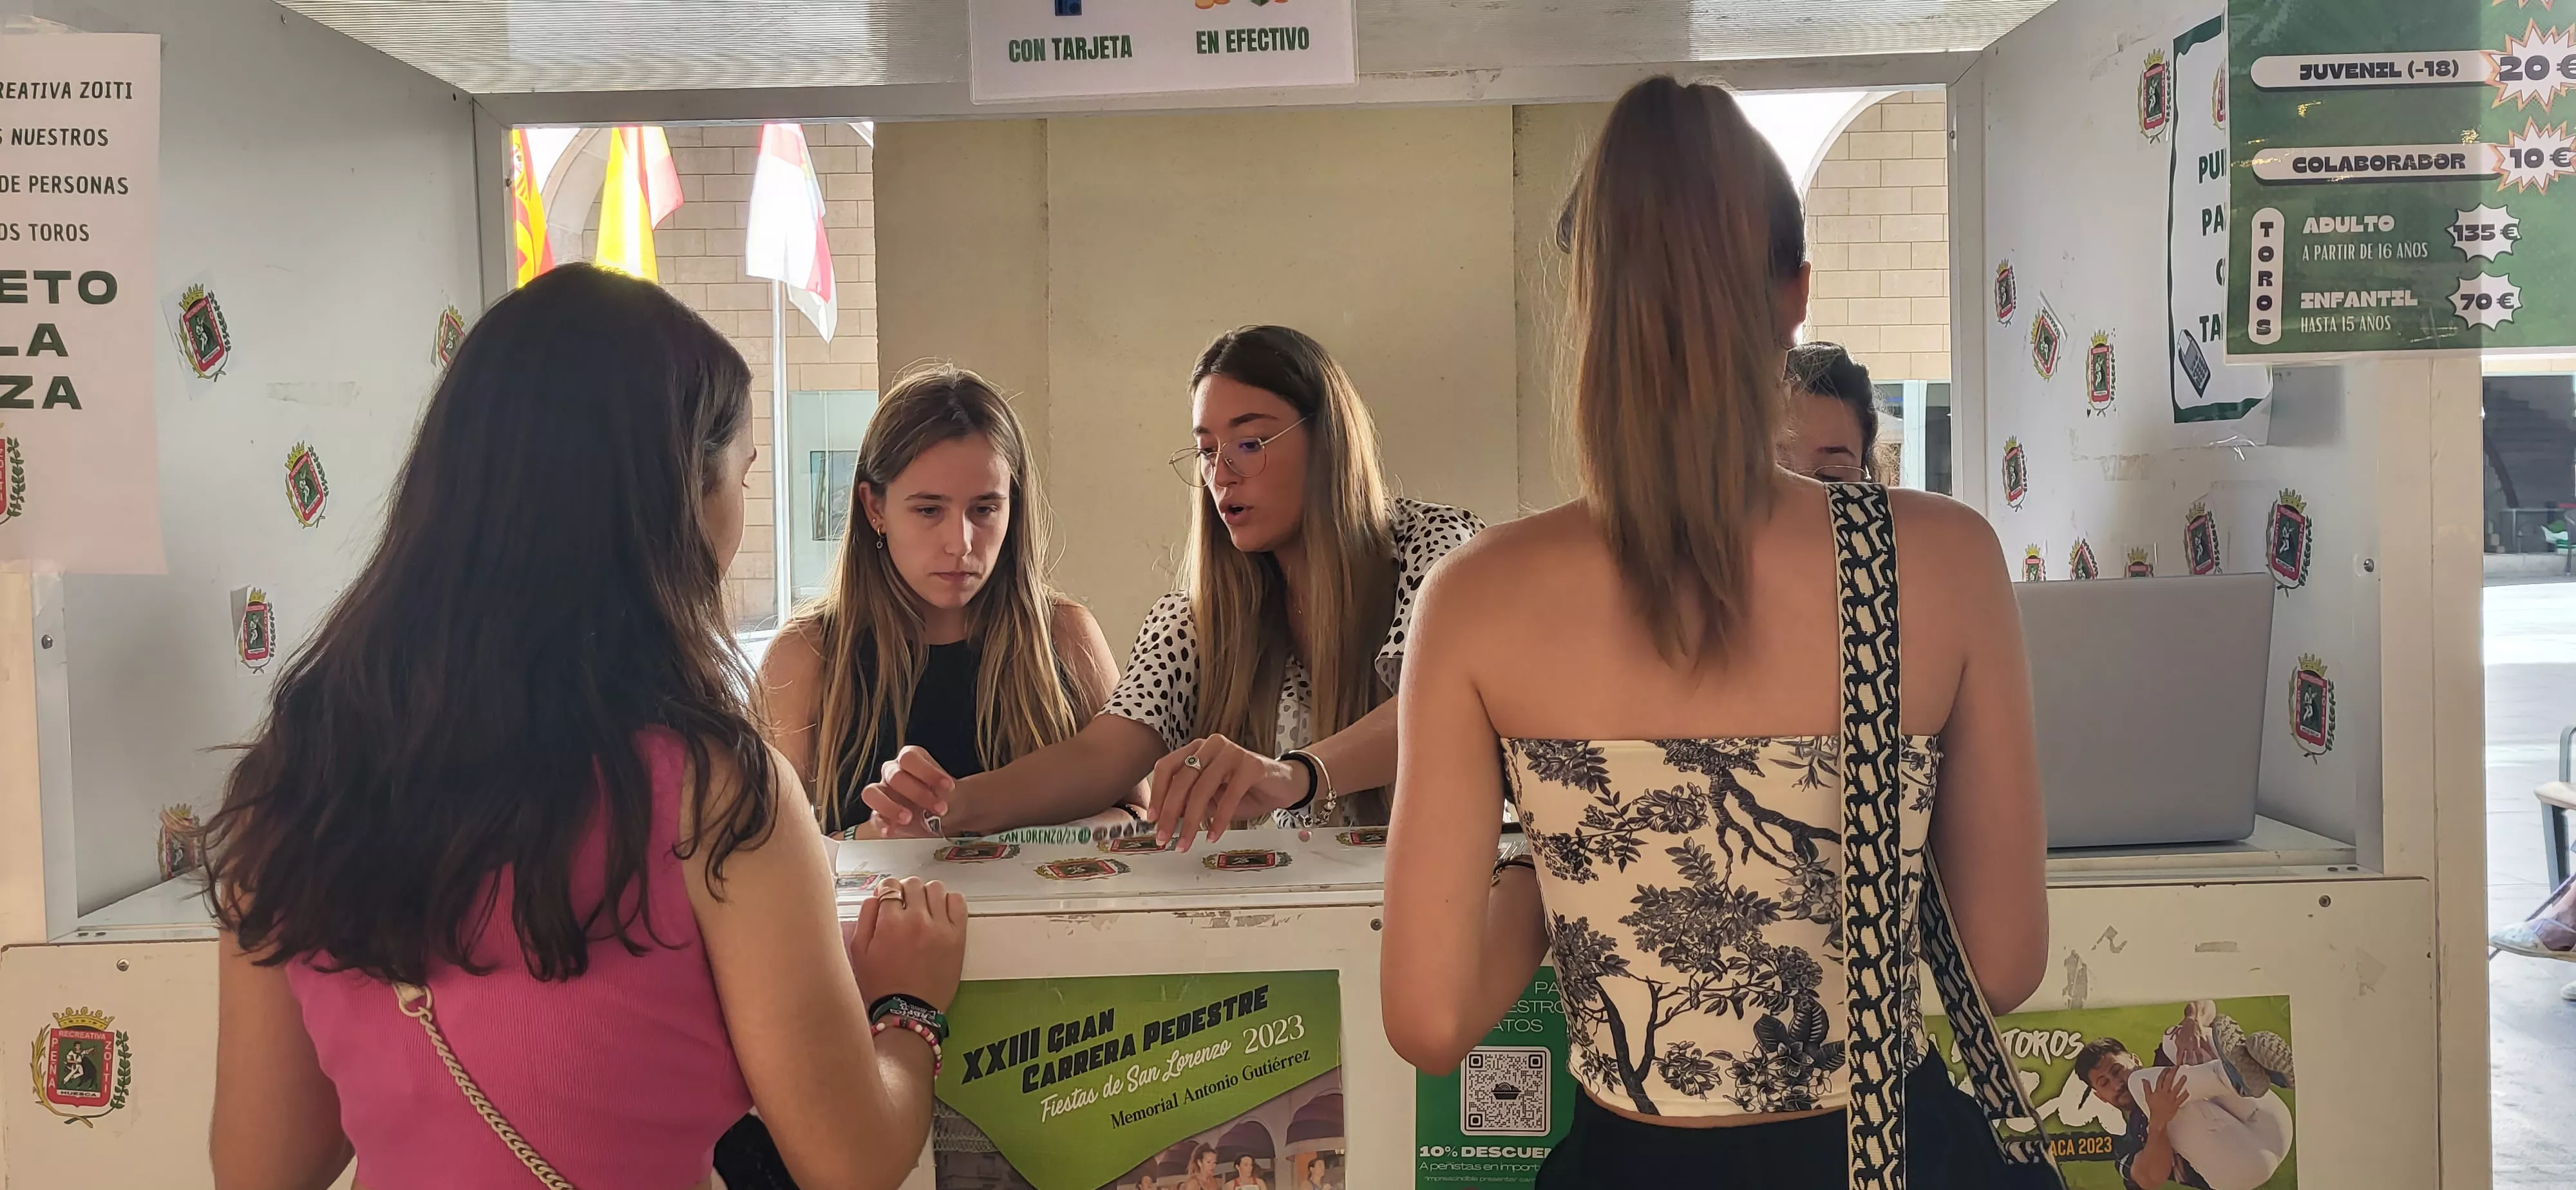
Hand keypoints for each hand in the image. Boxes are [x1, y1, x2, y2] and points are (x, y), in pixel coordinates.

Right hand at [844, 876, 968, 1011]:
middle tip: (904, 906)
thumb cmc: (882, 984)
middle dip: (905, 891)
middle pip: (913, 884)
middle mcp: (917, 919)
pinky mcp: (957, 935)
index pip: (890, 885)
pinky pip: (957, 902)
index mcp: (890, 922)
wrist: (909, 1010)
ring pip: (936, 888)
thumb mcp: (859, 952)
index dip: (887, 891)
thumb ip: (865, 918)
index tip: (888, 900)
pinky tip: (940, 913)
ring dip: (927, 894)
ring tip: (923, 909)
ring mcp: (940, 926)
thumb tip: (875, 897)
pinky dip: (949, 901)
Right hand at [859, 746, 957, 835]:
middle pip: (895, 777)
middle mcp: (892, 772)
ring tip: (908, 818)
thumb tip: (946, 794)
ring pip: (872, 793)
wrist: (943, 815)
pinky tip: (891, 831)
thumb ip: (946, 789)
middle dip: (919, 794)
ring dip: (890, 806)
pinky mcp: (879, 813)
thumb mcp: (949, 789)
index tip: (948, 786)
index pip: (909, 758)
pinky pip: (874, 816)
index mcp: (909, 759)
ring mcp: (882, 792)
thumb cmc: (944, 796)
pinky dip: (881, 824)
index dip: (927, 771)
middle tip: (940, 808)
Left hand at [1150, 734, 1301, 850]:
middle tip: (1164, 838)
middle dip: (1170, 813)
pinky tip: (1213, 835)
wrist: (1284, 784)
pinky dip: (1219, 819)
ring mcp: (1232, 752)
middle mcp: (1212, 746)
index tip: (1153, 820)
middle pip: (1182, 779)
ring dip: (1191, 821)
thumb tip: (1165, 821)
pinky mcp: (1251, 764)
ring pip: (1202, 788)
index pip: (1167, 767)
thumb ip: (1190, 801)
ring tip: (1185, 843)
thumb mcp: (1212, 796)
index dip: (1158, 794)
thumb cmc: (1245, 790)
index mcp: (1198, 749)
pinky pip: (1229, 796)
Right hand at [2142, 1066, 2186, 1128]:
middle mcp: (2164, 1094)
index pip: (2160, 1080)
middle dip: (2172, 1074)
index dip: (2164, 1073)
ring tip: (2184, 1076)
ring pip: (2176, 1089)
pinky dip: (2184, 1095)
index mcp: (2158, 1091)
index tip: (2168, 1068)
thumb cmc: (2153, 1108)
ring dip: (2180, 1082)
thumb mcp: (2148, 1096)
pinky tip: (2188, 1091)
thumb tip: (2143, 1079)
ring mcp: (2171, 1099)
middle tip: (2176, 1067)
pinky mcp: (2176, 1104)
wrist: (2158, 1119)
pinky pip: (2181, 1099)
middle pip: (2168, 1081)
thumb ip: (2146, 1087)